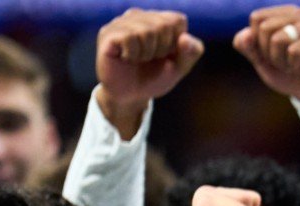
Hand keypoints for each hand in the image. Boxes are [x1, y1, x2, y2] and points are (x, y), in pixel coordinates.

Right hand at [96, 9, 204, 137]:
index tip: (165, 54)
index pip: (177, 20)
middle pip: (163, 25)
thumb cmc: (155, 77)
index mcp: (157, 18)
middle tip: (149, 59)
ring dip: (146, 53)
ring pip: (146, 31)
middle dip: (162, 49)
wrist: (130, 97)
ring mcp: (121, 23)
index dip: (176, 43)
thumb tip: (185, 38)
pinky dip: (133, 54)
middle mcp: (138, 15)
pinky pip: (129, 38)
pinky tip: (126, 58)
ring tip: (137, 59)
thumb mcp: (180, 67)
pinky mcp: (108, 34)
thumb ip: (192, 52)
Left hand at [234, 6, 299, 103]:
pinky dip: (292, 65)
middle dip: (267, 52)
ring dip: (280, 61)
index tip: (271, 53)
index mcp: (287, 12)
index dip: (257, 41)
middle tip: (282, 62)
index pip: (257, 18)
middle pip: (266, 27)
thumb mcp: (260, 59)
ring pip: (278, 39)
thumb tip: (244, 36)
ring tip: (292, 65)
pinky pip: (293, 51)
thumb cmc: (285, 72)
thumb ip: (248, 46)